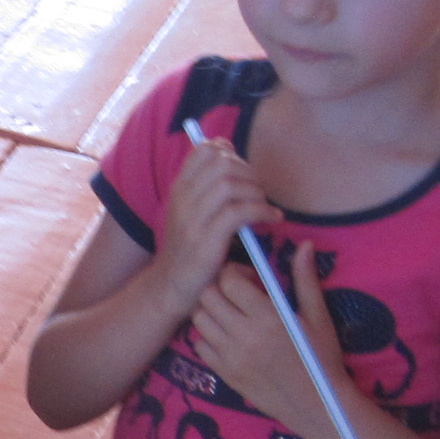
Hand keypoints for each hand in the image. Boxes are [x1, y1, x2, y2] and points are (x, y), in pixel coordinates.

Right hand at [156, 134, 279, 309]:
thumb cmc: (186, 249)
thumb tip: (228, 158)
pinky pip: (239, 212)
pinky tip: (270, 218)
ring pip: (230, 185)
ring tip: (263, 206)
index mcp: (179, 190)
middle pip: (222, 164)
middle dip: (249, 173)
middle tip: (258, 191)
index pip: (203, 151)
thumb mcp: (188, 212)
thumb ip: (204, 188)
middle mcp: (183, 201)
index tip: (241, 166)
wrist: (169, 286)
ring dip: (256, 192)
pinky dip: (262, 211)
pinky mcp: (206, 241)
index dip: (228, 152)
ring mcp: (193, 221)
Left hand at [189, 241, 338, 425]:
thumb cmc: (321, 356)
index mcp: (268, 317)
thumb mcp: (318, 316)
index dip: (234, 273)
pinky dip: (207, 336)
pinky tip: (227, 336)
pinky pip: (199, 346)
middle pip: (207, 297)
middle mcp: (243, 335)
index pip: (229, 281)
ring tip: (230, 314)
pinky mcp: (223, 373)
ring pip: (198, 320)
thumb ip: (305, 279)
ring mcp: (229, 357)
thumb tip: (304, 245)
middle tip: (236, 293)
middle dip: (219, 288)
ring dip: (210, 311)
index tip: (249, 278)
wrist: (316, 403)